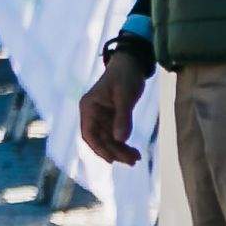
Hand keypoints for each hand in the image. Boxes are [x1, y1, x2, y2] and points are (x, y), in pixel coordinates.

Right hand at [78, 49, 152, 167]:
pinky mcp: (111, 118)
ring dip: (120, 150)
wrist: (130, 65)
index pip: (89, 133)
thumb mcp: (125, 96)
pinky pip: (115, 136)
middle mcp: (92, 114)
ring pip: (107, 140)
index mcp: (88, 107)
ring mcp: (101, 117)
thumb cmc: (125, 76)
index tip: (112, 160)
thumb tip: (121, 139)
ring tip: (136, 158)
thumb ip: (123, 118)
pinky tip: (134, 151)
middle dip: (114, 151)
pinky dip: (123, 144)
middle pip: (99, 139)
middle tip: (133, 161)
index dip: (98, 148)